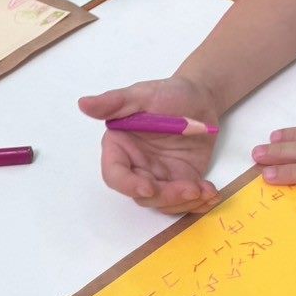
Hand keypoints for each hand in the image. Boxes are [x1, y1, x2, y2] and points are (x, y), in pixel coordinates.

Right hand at [80, 77, 222, 214]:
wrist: (201, 98)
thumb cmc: (170, 93)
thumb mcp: (143, 94)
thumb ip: (114, 102)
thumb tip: (83, 103)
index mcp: (122, 147)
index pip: (115, 174)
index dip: (128, 185)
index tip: (149, 187)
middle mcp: (137, 166)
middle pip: (142, 195)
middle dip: (166, 197)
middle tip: (191, 189)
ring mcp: (160, 176)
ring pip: (164, 203)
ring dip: (185, 203)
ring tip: (206, 191)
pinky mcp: (181, 181)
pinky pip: (185, 200)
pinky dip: (198, 202)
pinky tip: (211, 194)